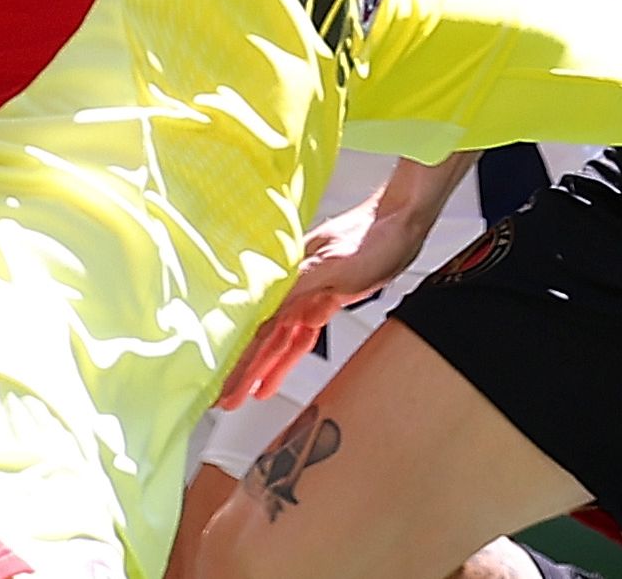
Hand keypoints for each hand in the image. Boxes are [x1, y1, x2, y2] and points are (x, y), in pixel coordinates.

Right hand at [217, 191, 434, 409]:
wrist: (401, 223)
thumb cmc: (371, 236)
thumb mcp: (333, 264)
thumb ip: (298, 284)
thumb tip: (267, 306)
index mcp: (287, 276)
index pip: (256, 324)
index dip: (238, 354)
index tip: (220, 378)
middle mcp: (292, 285)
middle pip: (262, 335)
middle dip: (242, 368)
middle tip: (225, 398)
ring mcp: (308, 293)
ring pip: (279, 339)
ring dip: (262, 367)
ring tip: (243, 393)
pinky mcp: (324, 298)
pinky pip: (301, 334)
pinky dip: (288, 355)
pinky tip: (276, 372)